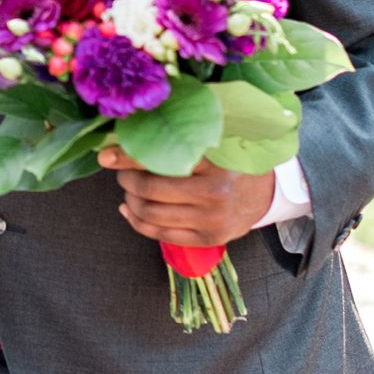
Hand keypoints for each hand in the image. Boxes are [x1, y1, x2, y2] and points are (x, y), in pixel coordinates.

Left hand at [95, 145, 272, 248]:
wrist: (267, 193)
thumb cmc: (233, 162)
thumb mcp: (215, 143)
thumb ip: (180, 138)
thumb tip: (128, 133)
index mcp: (216, 164)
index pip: (161, 159)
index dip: (128, 157)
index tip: (106, 155)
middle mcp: (214, 195)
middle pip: (150, 190)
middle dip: (127, 179)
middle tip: (122, 170)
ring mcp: (211, 221)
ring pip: (151, 214)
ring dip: (130, 199)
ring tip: (129, 188)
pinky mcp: (208, 240)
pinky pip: (160, 235)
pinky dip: (137, 221)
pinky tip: (129, 208)